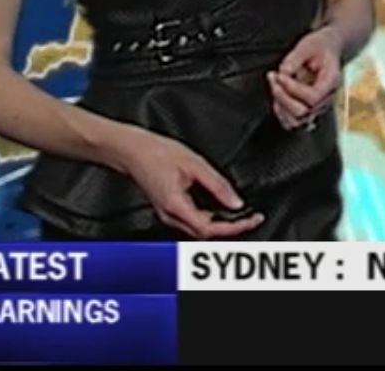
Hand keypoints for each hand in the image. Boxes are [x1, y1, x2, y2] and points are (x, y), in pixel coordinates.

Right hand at [113, 128, 263, 238]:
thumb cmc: (156, 153)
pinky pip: (192, 221)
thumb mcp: (195, 164)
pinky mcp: (168, 209)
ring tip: (241, 214)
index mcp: (175, 206)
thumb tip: (236, 201)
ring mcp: (167, 214)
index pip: (209, 229)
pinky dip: (210, 218)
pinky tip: (221, 208)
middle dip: (231, 228)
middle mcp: (169, 216)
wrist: (132, 150)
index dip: (234, 228)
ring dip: (221, 225)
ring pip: (199, 230)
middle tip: (252, 217)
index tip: (252, 220)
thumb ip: (218, 185)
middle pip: (205, 234)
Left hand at [270, 26, 341, 129]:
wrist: (328, 49)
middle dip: (283, 97)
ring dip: (280, 106)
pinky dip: (281, 113)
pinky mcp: (308, 109)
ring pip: (297, 120)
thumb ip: (295, 58)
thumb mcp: (308, 45)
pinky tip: (278, 97)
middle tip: (275, 79)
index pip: (313, 97)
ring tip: (275, 87)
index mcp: (331, 81)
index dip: (293, 89)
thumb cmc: (321, 47)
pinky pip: (293, 121)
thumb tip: (284, 72)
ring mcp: (318, 106)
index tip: (280, 75)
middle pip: (303, 112)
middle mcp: (326, 98)